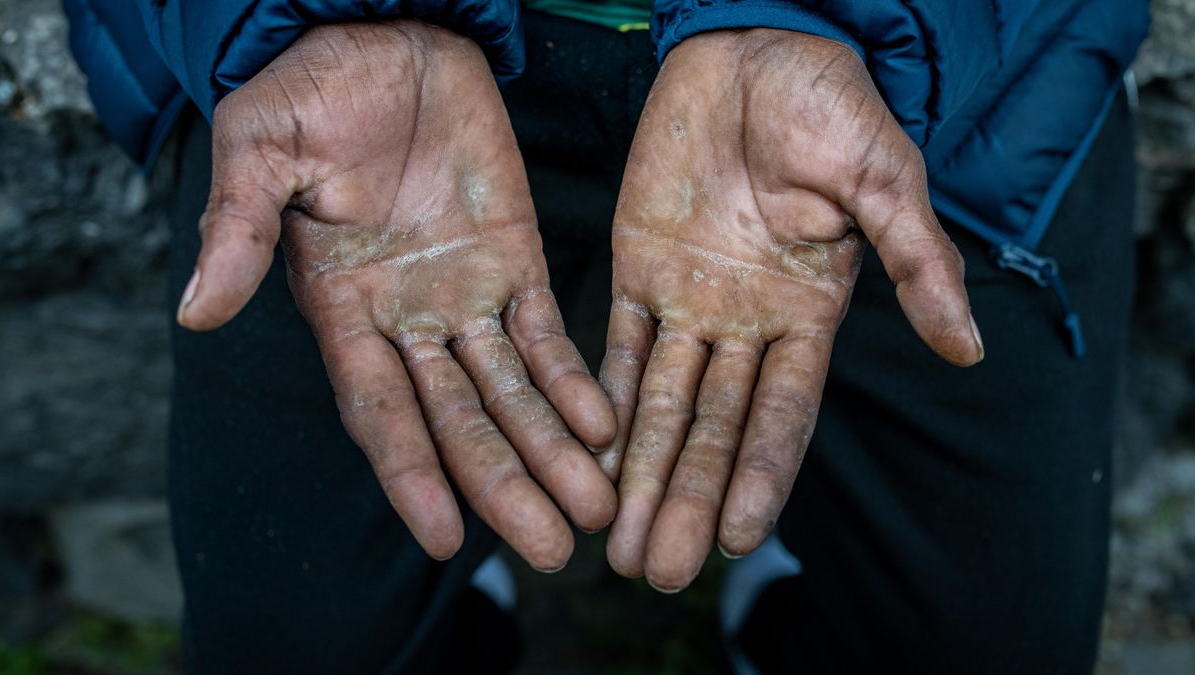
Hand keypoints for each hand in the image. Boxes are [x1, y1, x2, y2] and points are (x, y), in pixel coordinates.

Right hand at [176, 21, 616, 569]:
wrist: (382, 32)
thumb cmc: (310, 88)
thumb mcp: (260, 148)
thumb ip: (239, 229)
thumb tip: (195, 310)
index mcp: (341, 308)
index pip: (379, 410)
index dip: (410, 473)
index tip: (445, 538)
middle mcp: (406, 319)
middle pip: (458, 421)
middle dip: (502, 485)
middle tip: (550, 550)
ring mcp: (465, 293)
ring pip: (511, 392)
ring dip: (552, 451)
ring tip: (593, 510)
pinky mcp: (516, 256)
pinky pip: (546, 332)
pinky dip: (573, 379)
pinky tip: (605, 426)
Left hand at [600, 29, 983, 590]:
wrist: (755, 47)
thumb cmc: (830, 105)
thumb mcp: (884, 181)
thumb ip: (914, 265)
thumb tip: (965, 351)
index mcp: (808, 313)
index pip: (781, 413)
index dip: (757, 474)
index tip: (733, 538)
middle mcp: (746, 322)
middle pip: (712, 426)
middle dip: (684, 496)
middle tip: (657, 570)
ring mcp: (689, 299)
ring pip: (659, 401)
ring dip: (637, 470)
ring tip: (616, 541)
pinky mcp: (637, 267)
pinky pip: (617, 342)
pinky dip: (600, 397)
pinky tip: (585, 453)